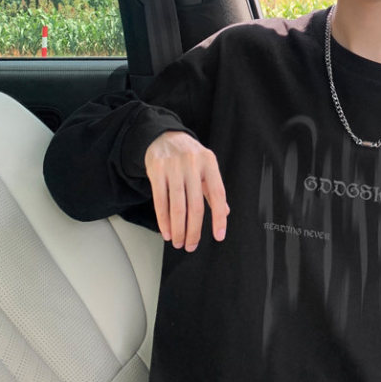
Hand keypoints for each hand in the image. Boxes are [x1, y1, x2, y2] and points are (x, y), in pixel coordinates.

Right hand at [144, 131, 228, 250]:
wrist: (164, 136)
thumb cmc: (189, 156)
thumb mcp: (206, 167)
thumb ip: (213, 189)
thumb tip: (224, 213)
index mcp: (209, 163)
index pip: (218, 194)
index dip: (219, 218)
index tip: (219, 236)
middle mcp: (192, 164)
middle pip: (195, 205)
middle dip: (193, 230)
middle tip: (191, 245)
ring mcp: (173, 167)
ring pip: (177, 206)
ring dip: (178, 229)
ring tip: (178, 242)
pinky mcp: (156, 170)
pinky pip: (160, 201)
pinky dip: (163, 220)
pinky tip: (166, 231)